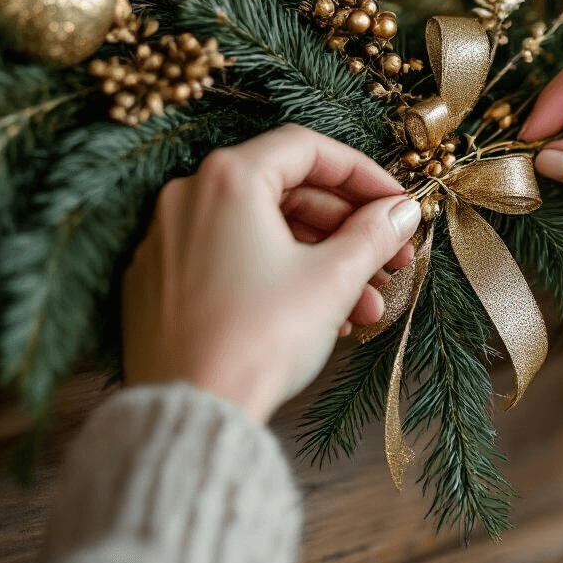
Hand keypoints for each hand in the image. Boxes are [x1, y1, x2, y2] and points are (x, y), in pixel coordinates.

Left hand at [122, 124, 420, 421]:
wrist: (192, 414)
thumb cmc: (259, 338)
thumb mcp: (333, 278)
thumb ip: (374, 233)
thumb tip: (402, 212)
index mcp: (228, 179)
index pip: (308, 149)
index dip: (363, 173)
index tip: (395, 202)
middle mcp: (189, 197)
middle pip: (287, 192)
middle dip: (349, 227)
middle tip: (393, 255)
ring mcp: (168, 241)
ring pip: (264, 232)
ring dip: (323, 260)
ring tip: (368, 304)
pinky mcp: (160, 283)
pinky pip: (233, 261)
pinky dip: (281, 276)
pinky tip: (323, 315)